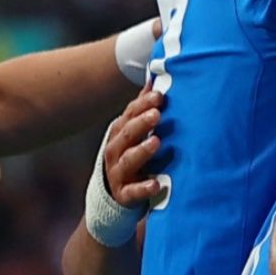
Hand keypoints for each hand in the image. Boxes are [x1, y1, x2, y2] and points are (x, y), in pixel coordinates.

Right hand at [100, 88, 167, 206]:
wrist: (116, 194)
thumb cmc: (131, 156)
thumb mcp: (134, 132)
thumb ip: (143, 108)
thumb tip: (153, 80)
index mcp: (120, 133)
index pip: (129, 114)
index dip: (143, 104)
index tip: (159, 96)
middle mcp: (115, 151)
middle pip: (127, 134)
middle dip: (141, 123)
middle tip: (157, 114)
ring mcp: (118, 173)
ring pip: (128, 160)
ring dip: (142, 151)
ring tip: (156, 142)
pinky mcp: (125, 194)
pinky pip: (133, 192)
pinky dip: (144, 188)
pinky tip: (156, 184)